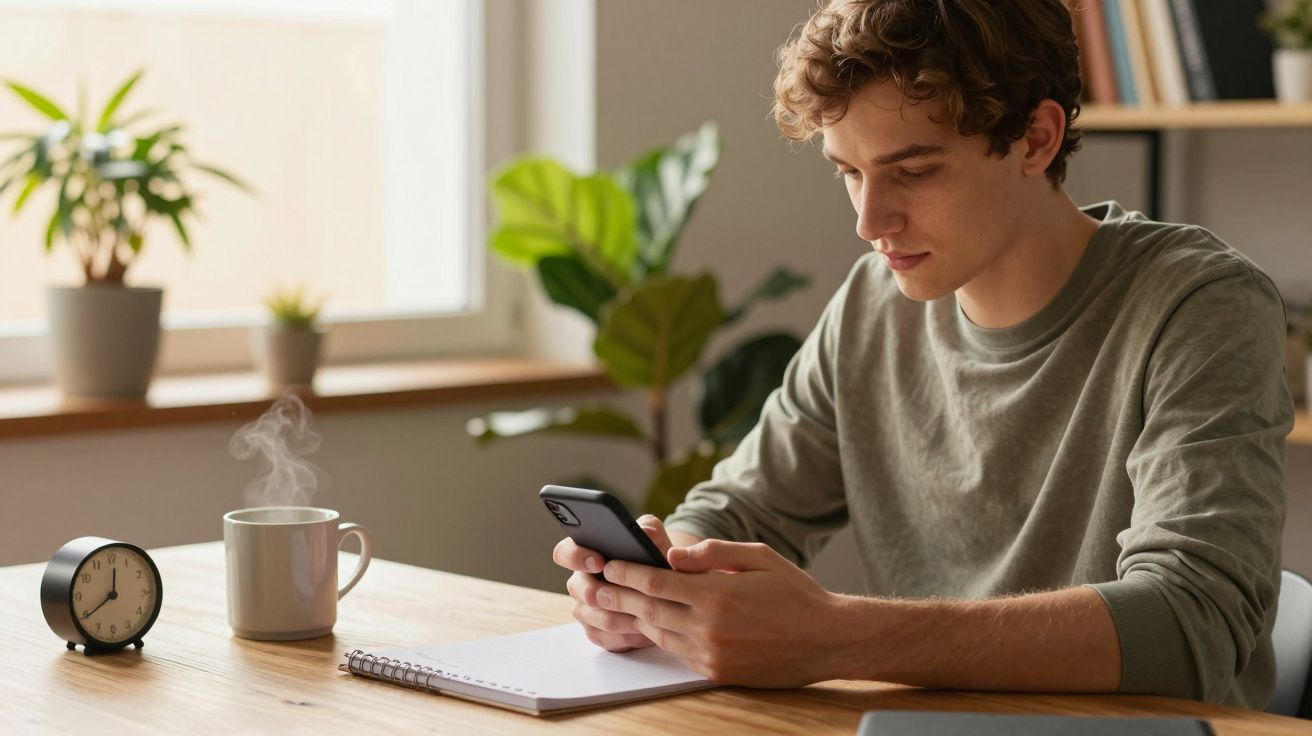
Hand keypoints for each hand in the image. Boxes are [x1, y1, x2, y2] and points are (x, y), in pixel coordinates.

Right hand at [552, 515, 676, 651]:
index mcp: (586, 553)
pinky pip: (603, 637)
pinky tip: (644, 631)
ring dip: (619, 616)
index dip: (577, 557)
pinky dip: (625, 635)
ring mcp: (585, 608)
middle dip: (600, 592)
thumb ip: (651, 530)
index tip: (599, 562)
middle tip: (624, 595)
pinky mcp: (595, 631)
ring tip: (644, 614)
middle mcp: (580, 581)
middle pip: (576, 588)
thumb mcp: (656, 542)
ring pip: (592, 616)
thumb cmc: (654, 560)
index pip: (565, 552)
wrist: (667, 591)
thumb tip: (647, 532)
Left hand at [596, 539, 841, 687]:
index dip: (627, 571)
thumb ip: (713, 552)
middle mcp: (709, 627)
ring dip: (635, 616)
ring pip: (658, 633)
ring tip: (618, 602)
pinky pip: (677, 651)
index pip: (656, 581)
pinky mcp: (716, 673)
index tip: (610, 563)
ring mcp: (711, 654)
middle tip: (597, 585)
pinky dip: (660, 635)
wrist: (827, 640)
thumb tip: (673, 554)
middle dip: (620, 595)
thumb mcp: (759, 557)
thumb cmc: (795, 593)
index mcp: (717, 594)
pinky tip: (652, 623)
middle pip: (648, 609)